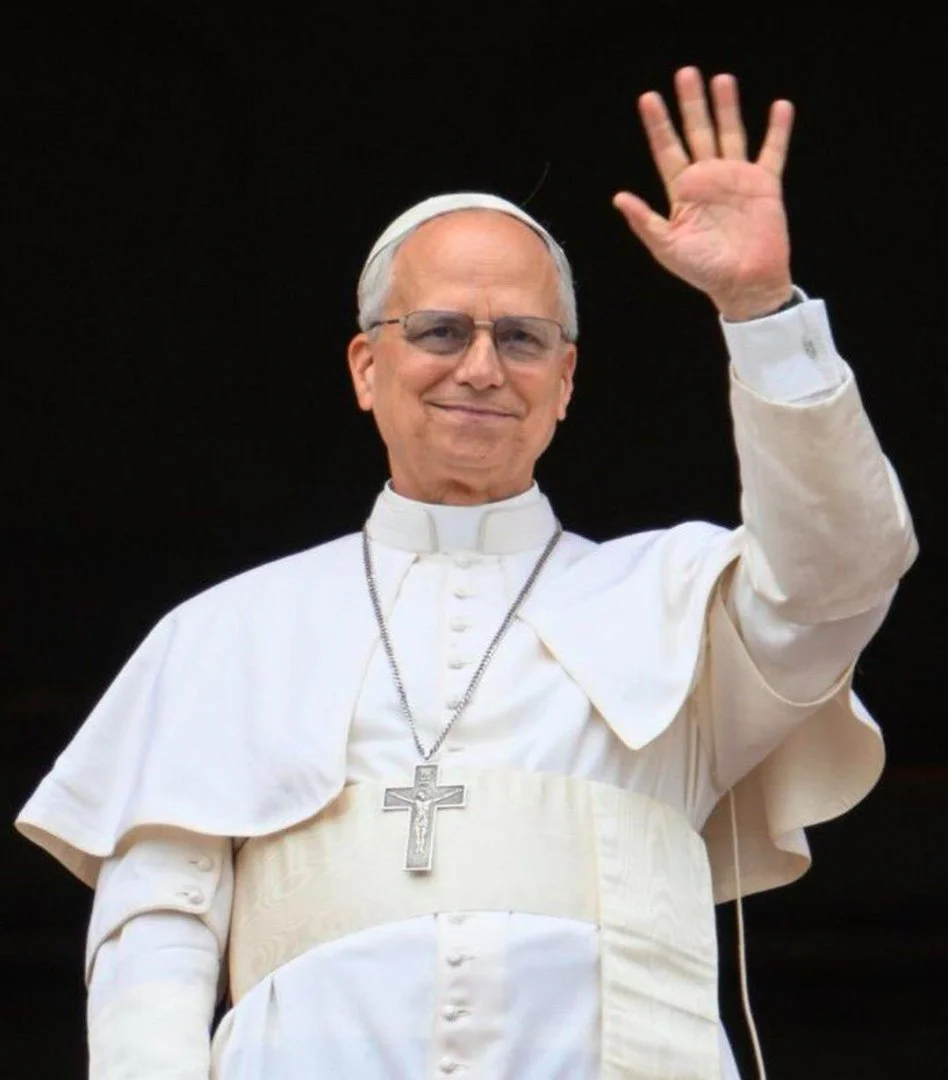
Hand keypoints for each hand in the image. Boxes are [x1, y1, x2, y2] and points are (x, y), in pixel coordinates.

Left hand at [613, 67, 794, 320]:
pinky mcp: (764, 186)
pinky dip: (777, 131)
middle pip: (698, 133)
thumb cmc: (703, 271)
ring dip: (726, 107)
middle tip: (685, 73)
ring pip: (730, 134)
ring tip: (721, 79)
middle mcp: (708, 180)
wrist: (743, 284)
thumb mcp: (667, 247)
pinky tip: (780, 107)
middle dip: (691, 104)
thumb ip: (644, 221)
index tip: (648, 98)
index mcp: (682, 192)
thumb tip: (619, 197)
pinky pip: (772, 152)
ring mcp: (736, 180)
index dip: (658, 125)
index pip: (667, 150)